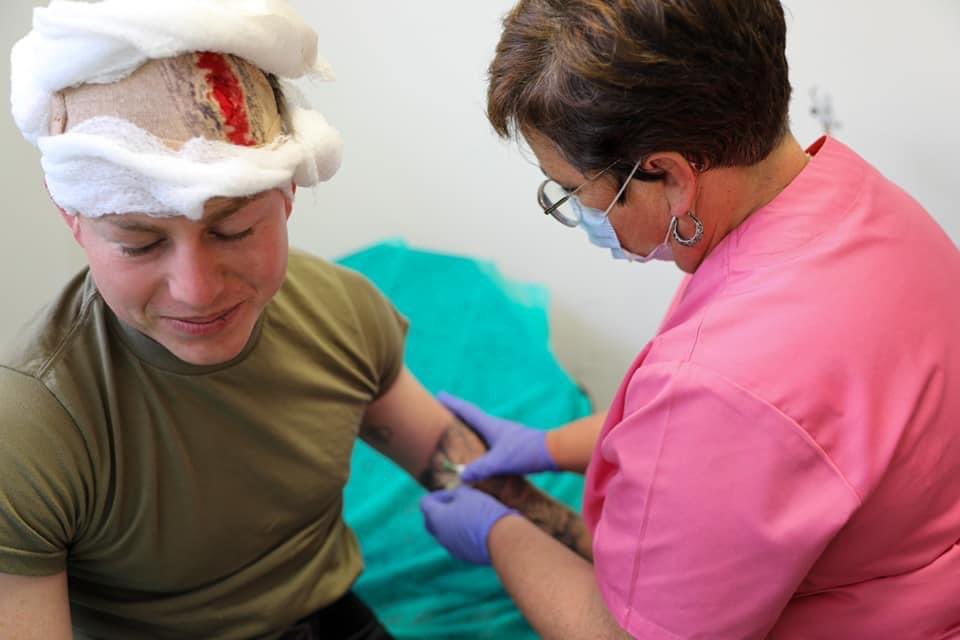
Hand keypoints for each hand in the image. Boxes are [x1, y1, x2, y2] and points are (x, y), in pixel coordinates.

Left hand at [420, 486, 517, 563]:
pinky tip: (474, 528)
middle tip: (452, 503)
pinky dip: (460, 534)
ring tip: (465, 515)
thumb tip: (454, 497)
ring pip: (444, 534)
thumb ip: (456, 494)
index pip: (425, 504)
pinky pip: (457, 543)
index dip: (435, 495)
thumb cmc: (482, 512)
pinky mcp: (464, 556)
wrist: (501, 539)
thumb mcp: (468, 495)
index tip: (449, 492)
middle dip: (438, 511)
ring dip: (450, 523)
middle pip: (431, 522)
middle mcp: (440, 535)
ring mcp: (452, 548)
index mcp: (437, 518)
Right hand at [438, 392, 558, 481]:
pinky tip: (485, 447)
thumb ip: (480, 469)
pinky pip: (492, 436)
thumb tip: (462, 476)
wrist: (554, 451)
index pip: (467, 411)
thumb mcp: (500, 463)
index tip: (439, 394)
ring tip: (462, 429)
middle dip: (459, 412)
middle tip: (446, 409)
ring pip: (484, 426)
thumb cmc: (526, 454)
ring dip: (472, 425)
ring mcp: (508, 433)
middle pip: (474, 415)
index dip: (452, 403)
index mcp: (491, 426)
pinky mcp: (515, 442)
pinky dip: (483, 437)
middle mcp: (498, 426)